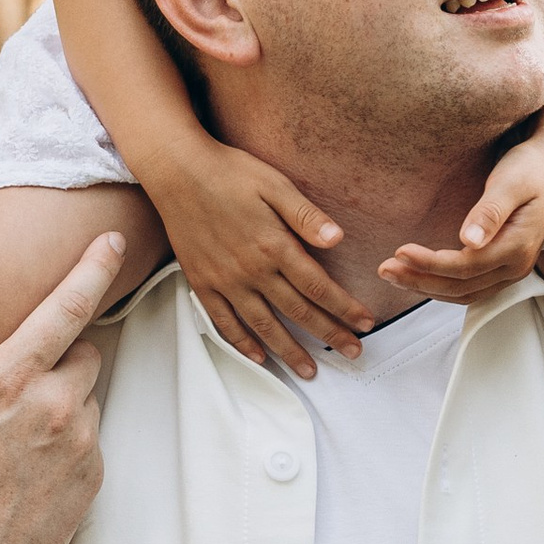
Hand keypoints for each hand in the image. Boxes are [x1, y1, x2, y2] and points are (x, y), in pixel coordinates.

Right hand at [0, 233, 121, 543]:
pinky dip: (67, 444)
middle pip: (84, 353)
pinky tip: (29, 471)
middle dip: (59, 360)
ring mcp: (80, 444)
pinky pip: (90, 439)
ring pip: (87, 398)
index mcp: (8, 381)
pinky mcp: (96, 478)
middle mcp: (54, 406)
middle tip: (18, 391)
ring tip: (14, 444)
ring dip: (61, 405)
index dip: (93, 268)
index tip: (113, 241)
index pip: (66, 309)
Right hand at [155, 139, 370, 375]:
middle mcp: (251, 270)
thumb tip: (338, 239)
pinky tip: (258, 356)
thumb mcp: (275, 184)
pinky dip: (242, 343)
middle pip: (297, 312)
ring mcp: (225, 281)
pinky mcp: (202, 283)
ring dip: (289, 351)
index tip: (364, 322)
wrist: (178, 172)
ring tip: (309, 371)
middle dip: (328, 334)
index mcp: (274, 245)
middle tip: (352, 353)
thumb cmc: (230, 173)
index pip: (318, 286)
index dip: (344, 308)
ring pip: (263, 325)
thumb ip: (306, 215)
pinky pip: (224, 322)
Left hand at [381, 132, 543, 304]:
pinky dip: (441, 286)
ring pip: (463, 293)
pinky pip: (469, 288)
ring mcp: (511, 270)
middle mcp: (516, 267)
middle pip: (460, 287)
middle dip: (420, 280)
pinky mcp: (503, 266)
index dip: (430, 263)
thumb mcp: (511, 182)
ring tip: (394, 275)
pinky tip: (420, 277)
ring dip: (426, 287)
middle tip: (385, 268)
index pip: (465, 267)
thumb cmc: (532, 168)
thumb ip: (490, 212)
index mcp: (518, 248)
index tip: (400, 251)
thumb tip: (469, 239)